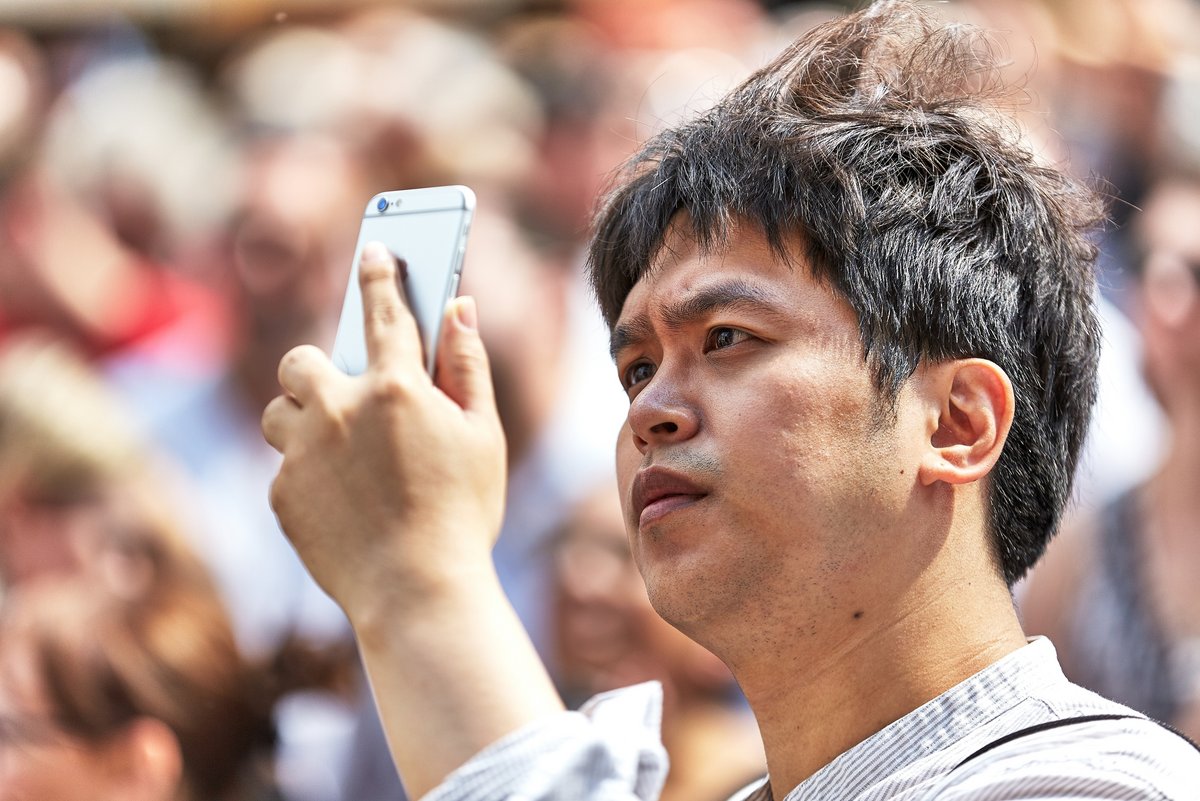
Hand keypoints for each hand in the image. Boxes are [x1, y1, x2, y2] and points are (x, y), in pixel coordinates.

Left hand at [262, 242, 506, 626]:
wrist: (417, 593)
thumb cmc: (463, 512)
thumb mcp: (482, 434)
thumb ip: (467, 364)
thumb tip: (459, 307)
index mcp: (396, 386)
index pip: (384, 308)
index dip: (380, 272)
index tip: (375, 248)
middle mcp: (339, 409)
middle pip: (301, 360)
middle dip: (318, 369)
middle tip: (345, 394)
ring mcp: (302, 453)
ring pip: (278, 412)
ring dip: (302, 422)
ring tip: (340, 452)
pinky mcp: (281, 495)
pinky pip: (283, 467)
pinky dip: (307, 476)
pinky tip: (345, 504)